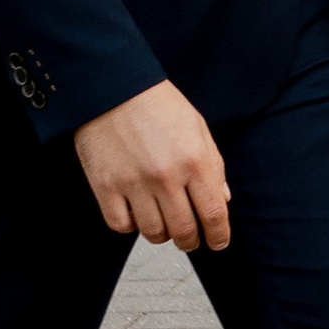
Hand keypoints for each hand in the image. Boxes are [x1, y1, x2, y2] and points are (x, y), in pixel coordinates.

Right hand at [74, 81, 230, 250]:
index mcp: (194, 160)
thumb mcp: (197, 128)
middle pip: (184, 230)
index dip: (219, 235)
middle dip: (191, 241)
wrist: (113, 87)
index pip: (214, 214)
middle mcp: (166, 175)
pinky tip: (136, 213)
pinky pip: (121, 226)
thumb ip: (213, 166)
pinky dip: (131, 226)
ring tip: (162, 221)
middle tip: (190, 238)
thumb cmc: (157, 104)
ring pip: (154, 233)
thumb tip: (223, 199)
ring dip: (162, 234)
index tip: (217, 242)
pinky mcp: (105, 186)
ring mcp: (134, 183)